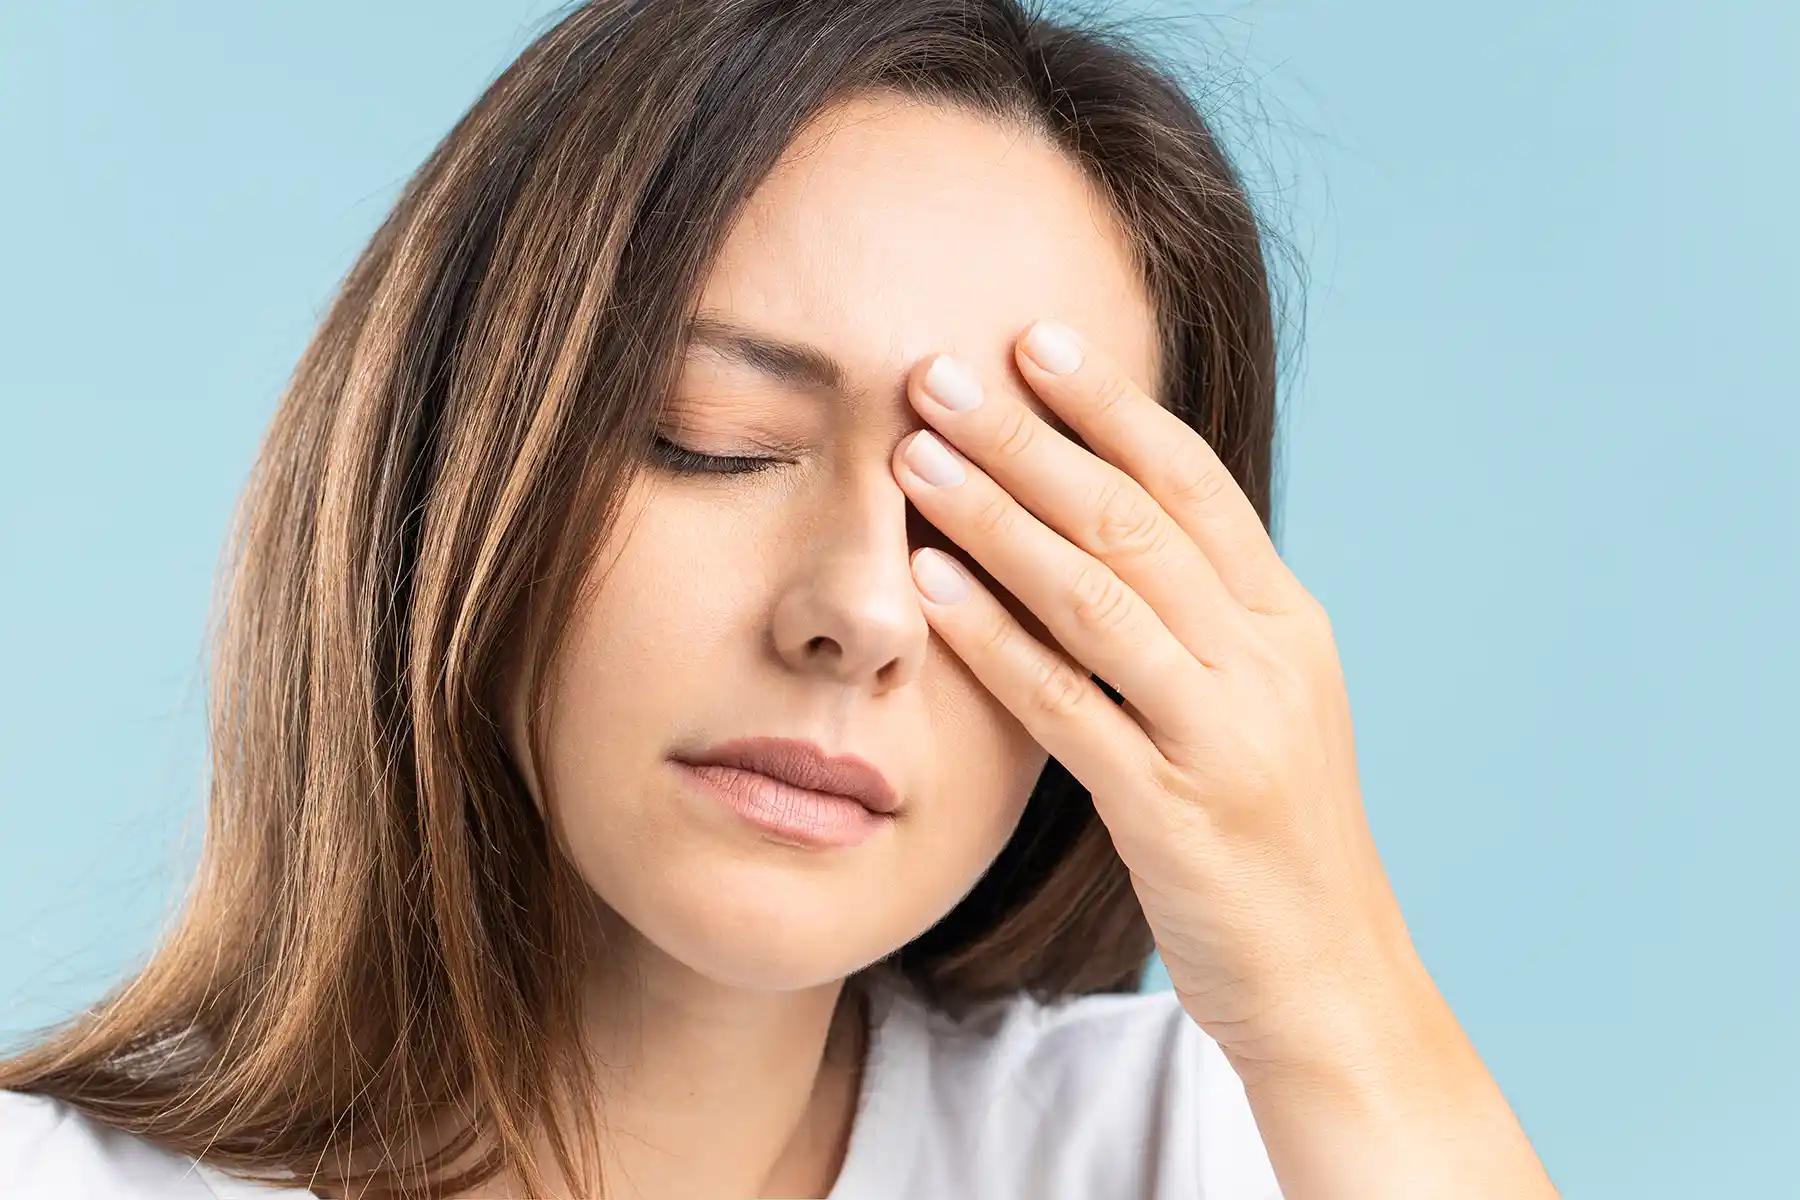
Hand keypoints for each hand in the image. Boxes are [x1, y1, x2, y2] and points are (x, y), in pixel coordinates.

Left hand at [890, 318, 1420, 1080]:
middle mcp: (1266, 663)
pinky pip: (1068, 707)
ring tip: (915, 455)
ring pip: (1098, 597)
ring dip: (998, 518)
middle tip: (939, 372)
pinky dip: (997, 639)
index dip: (1112, 405)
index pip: (1194, 482)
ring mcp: (1224, 737)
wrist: (1328, 982)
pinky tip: (931, 586)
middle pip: (1134, 519)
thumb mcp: (1262, 707)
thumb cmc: (1273, 838)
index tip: (1034, 338)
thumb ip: (1199, 620)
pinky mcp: (1173, 813)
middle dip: (1031, 438)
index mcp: (1289, 623)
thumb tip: (1102, 526)